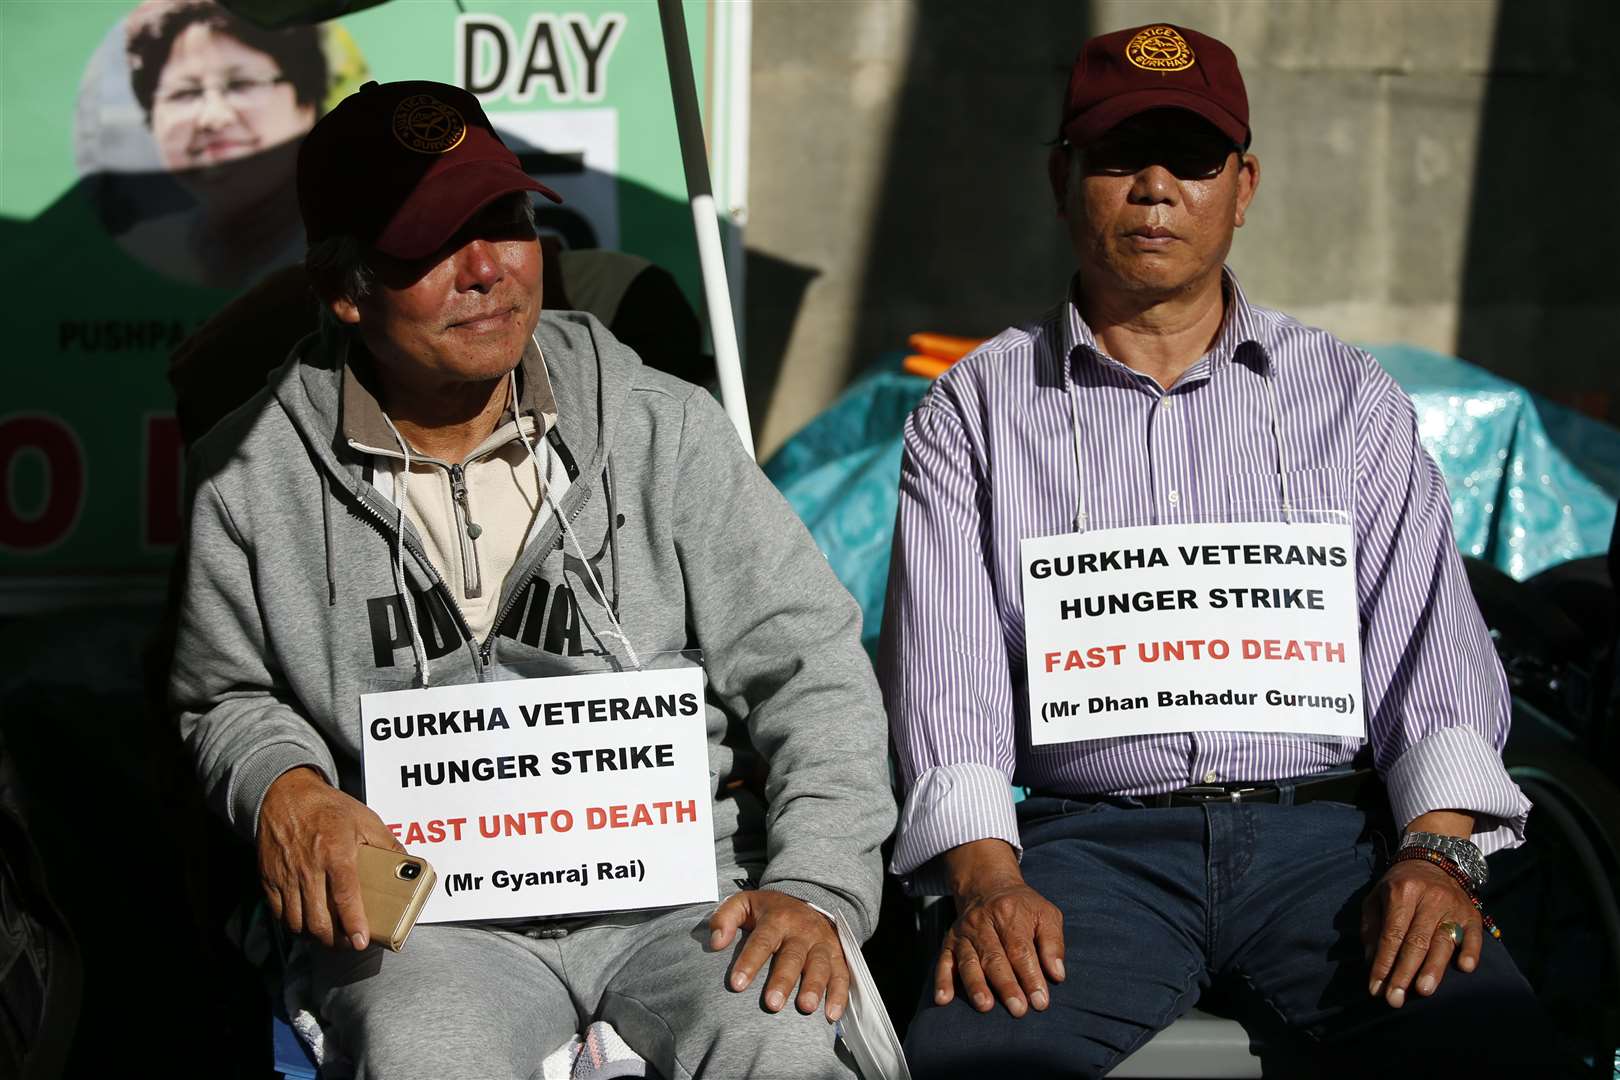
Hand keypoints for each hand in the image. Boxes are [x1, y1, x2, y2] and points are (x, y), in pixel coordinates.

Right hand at [257, 766, 404, 949]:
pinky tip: (308, 923)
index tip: (362, 940)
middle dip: (336, 939)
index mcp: (336, 852)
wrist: (285, 795)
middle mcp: (309, 868)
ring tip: (331, 936)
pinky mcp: (269, 879)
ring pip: (298, 922)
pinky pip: (279, 914)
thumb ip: (388, 843)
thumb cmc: (328, 807)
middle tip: (350, 943)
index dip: (354, 922)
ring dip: (315, 936)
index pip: (345, 896)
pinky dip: (293, 925)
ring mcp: (286, 876)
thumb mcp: (365, 819)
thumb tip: (409, 865)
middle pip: (319, 919)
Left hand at [708, 890, 849, 1021]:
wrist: (805, 900)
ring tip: (805, 1008)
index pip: (762, 940)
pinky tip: (832, 1015)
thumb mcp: (743, 903)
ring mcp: (822, 943)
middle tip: (772, 1004)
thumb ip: (724, 918)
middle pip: (793, 956)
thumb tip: (715, 943)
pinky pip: (842, 974)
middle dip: (783, 980)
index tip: (736, 985)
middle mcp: (802, 931)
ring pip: (820, 965)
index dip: (749, 962)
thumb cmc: (767, 911)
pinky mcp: (837, 955)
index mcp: (777, 918)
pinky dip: (839, 995)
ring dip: (814, 987)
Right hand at [937, 874, 1065, 1016]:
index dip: (1030, 976)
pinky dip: (942, 980)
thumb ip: (1053, 943)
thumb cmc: (1022, 908)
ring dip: (976, 985)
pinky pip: (944, 961)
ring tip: (985, 1006)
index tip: (1040, 1001)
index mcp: (1009, 914)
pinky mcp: (949, 942)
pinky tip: (943, 999)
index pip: (1021, 950)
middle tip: (1018, 1009)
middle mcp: (983, 923)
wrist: (987, 886)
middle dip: (1006, 985)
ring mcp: (964, 933)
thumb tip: (1057, 974)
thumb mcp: (1046, 915)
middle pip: (995, 957)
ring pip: (969, 961)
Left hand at [1362, 858, 1482, 1007]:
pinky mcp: (1472, 913)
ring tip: (1423, 990)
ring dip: (1433, 968)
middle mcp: (1429, 899)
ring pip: (1443, 941)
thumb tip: (1371, 960)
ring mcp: (1453, 906)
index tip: (1375, 988)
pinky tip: (1465, 968)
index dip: (1383, 962)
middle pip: (1416, 941)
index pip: (1392, 934)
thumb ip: (1372, 927)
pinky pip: (1474, 935)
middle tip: (1395, 999)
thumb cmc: (1400, 885)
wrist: (1434, 859)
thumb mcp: (1377, 897)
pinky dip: (1470, 951)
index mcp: (1402, 893)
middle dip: (1404, 972)